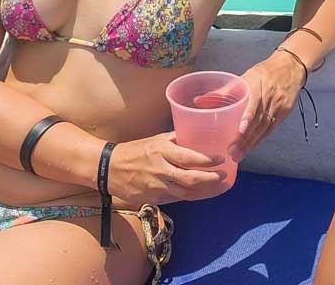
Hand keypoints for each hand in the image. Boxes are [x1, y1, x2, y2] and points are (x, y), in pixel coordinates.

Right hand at [107, 132, 230, 205]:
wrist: (109, 169)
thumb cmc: (134, 151)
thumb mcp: (154, 140)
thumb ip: (175, 140)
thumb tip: (195, 134)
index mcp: (161, 151)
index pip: (189, 157)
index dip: (207, 160)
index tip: (222, 159)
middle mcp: (160, 170)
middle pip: (191, 179)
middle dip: (212, 179)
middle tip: (225, 177)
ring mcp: (157, 187)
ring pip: (187, 193)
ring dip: (206, 191)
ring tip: (220, 187)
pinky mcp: (153, 199)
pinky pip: (177, 199)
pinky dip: (192, 197)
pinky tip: (202, 194)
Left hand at [216, 53, 304, 161]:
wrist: (291, 67)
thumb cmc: (262, 73)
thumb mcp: (244, 77)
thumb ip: (223, 91)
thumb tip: (198, 101)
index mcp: (258, 85)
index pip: (254, 102)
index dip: (248, 116)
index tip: (239, 130)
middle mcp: (271, 97)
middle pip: (258, 121)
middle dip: (246, 138)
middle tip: (232, 152)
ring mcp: (280, 106)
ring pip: (265, 128)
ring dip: (252, 143)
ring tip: (238, 155)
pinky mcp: (285, 113)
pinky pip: (271, 129)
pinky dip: (260, 139)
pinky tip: (250, 147)